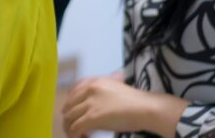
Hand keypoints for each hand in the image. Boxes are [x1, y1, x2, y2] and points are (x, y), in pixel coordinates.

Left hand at [62, 76, 187, 137]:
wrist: (146, 108)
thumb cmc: (135, 101)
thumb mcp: (114, 89)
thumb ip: (101, 93)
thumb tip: (92, 107)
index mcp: (95, 81)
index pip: (72, 91)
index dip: (70, 105)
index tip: (74, 115)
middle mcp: (89, 89)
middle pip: (68, 106)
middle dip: (69, 119)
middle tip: (76, 129)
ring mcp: (90, 103)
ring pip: (69, 118)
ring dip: (70, 129)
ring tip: (78, 136)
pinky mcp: (93, 117)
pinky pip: (75, 128)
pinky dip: (74, 135)